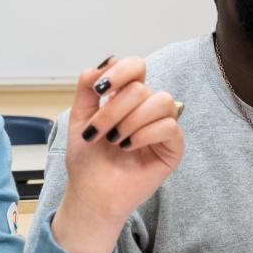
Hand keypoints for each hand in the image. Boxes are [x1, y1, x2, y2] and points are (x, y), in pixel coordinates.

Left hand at [51, 56, 183, 252]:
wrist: (91, 193)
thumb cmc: (87, 158)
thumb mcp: (79, 115)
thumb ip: (88, 84)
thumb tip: (108, 59)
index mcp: (127, 97)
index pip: (136, 66)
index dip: (120, 71)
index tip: (99, 90)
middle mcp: (147, 107)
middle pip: (141, 88)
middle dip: (113, 110)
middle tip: (97, 133)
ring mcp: (162, 126)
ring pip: (161, 101)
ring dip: (130, 121)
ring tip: (115, 141)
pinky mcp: (173, 147)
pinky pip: (169, 126)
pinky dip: (145, 134)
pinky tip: (129, 147)